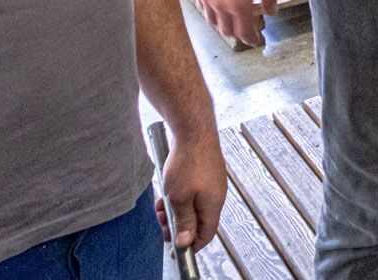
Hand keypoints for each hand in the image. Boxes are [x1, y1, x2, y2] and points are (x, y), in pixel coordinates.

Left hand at [153, 130, 225, 252]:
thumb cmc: (188, 161)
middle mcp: (216, 195)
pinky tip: (167, 192)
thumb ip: (183, 221)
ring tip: (161, 207)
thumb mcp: (179, 198)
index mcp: (213, 205)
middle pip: (199, 220)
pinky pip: (193, 193)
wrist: (194, 130)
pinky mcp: (206, 172)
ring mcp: (212, 183)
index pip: (206, 234)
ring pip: (193, 205)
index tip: (176, 247)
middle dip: (178, 225)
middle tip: (162, 224)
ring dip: (176, 210)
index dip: (191, 244)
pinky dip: (180, 197)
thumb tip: (186, 241)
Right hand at [194, 0, 278, 46]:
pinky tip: (216, 8)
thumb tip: (272, 11)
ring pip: (213, 22)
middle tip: (247, 30)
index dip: (251, 39)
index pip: (245, 32)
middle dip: (239, 34)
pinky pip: (204, 9)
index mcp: (239, 5)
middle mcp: (221, 6)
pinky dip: (211, 13)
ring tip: (232, 22)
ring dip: (223, 26)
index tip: (256, 41)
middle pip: (228, 31)